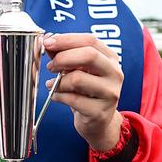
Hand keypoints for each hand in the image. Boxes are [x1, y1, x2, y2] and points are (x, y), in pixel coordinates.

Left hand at [44, 33, 123, 150]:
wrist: (98, 121)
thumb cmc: (87, 91)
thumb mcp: (78, 69)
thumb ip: (64, 54)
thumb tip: (47, 40)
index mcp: (110, 58)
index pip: (90, 40)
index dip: (66, 40)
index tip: (48, 42)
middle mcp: (114, 74)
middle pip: (89, 55)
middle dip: (63, 58)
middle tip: (51, 66)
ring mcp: (110, 93)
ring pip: (78, 79)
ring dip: (58, 81)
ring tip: (53, 84)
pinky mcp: (100, 112)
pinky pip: (72, 99)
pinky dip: (58, 96)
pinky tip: (57, 96)